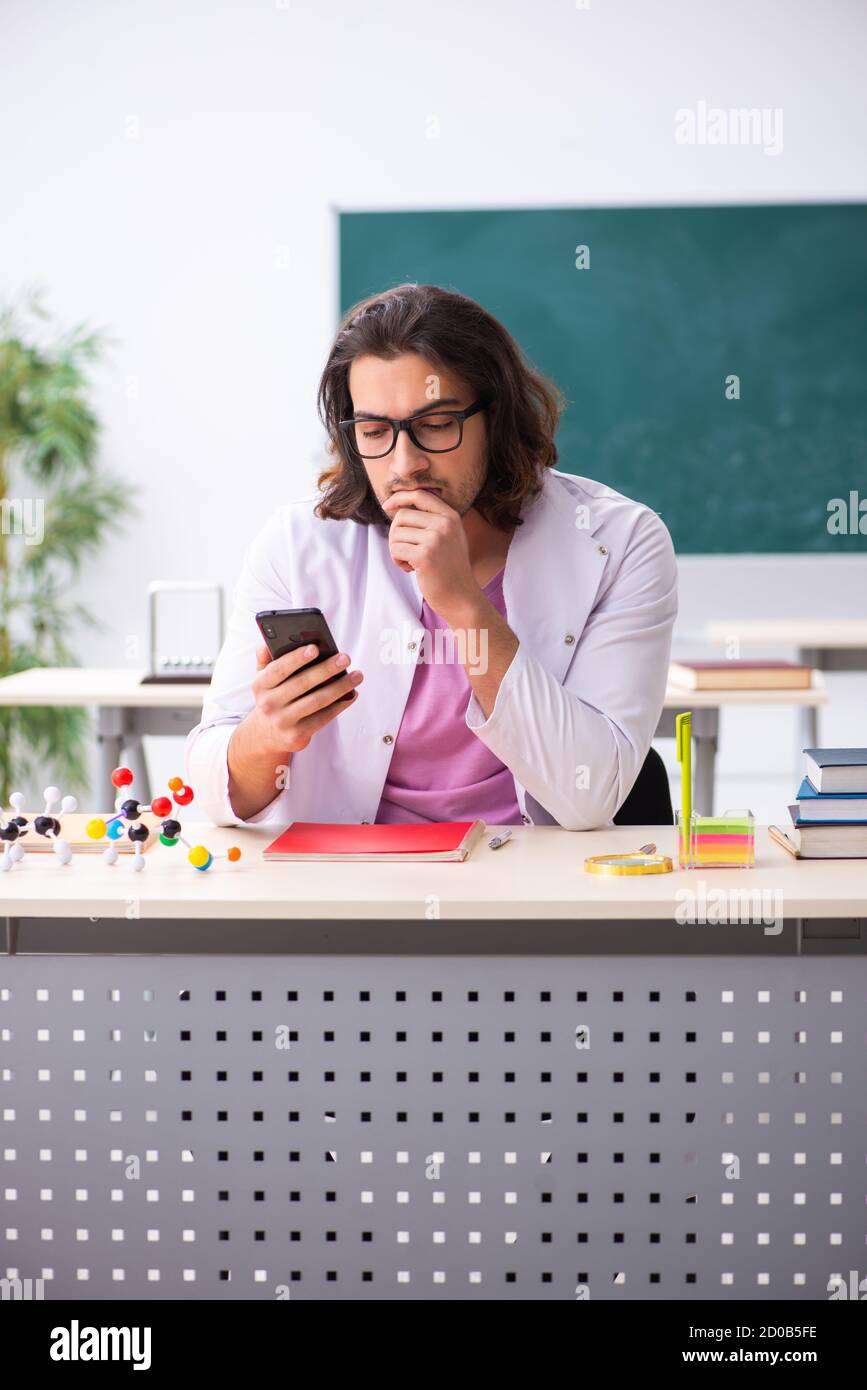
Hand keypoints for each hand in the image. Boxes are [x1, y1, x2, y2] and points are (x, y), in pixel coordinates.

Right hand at [248, 642, 363, 753]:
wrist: (266, 734)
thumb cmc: (272, 697)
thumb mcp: (264, 679)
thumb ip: (265, 660)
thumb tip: (265, 645)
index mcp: (260, 685)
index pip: (278, 669)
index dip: (296, 658)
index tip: (315, 648)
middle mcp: (268, 704)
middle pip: (302, 683)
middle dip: (326, 669)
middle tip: (345, 658)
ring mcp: (283, 721)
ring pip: (317, 700)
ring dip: (340, 687)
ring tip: (357, 675)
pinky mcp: (297, 735)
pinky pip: (323, 717)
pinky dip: (340, 705)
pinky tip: (352, 694)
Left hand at [381, 487, 483, 621]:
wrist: (462, 597)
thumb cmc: (449, 569)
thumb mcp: (448, 537)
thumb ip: (431, 520)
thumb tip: (397, 506)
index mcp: (451, 516)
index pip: (419, 495)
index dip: (399, 497)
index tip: (387, 506)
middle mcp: (445, 524)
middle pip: (402, 516)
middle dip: (396, 534)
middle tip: (406, 551)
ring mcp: (436, 539)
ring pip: (396, 534)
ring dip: (397, 550)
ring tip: (411, 562)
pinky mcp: (424, 556)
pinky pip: (395, 550)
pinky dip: (397, 561)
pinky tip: (410, 569)